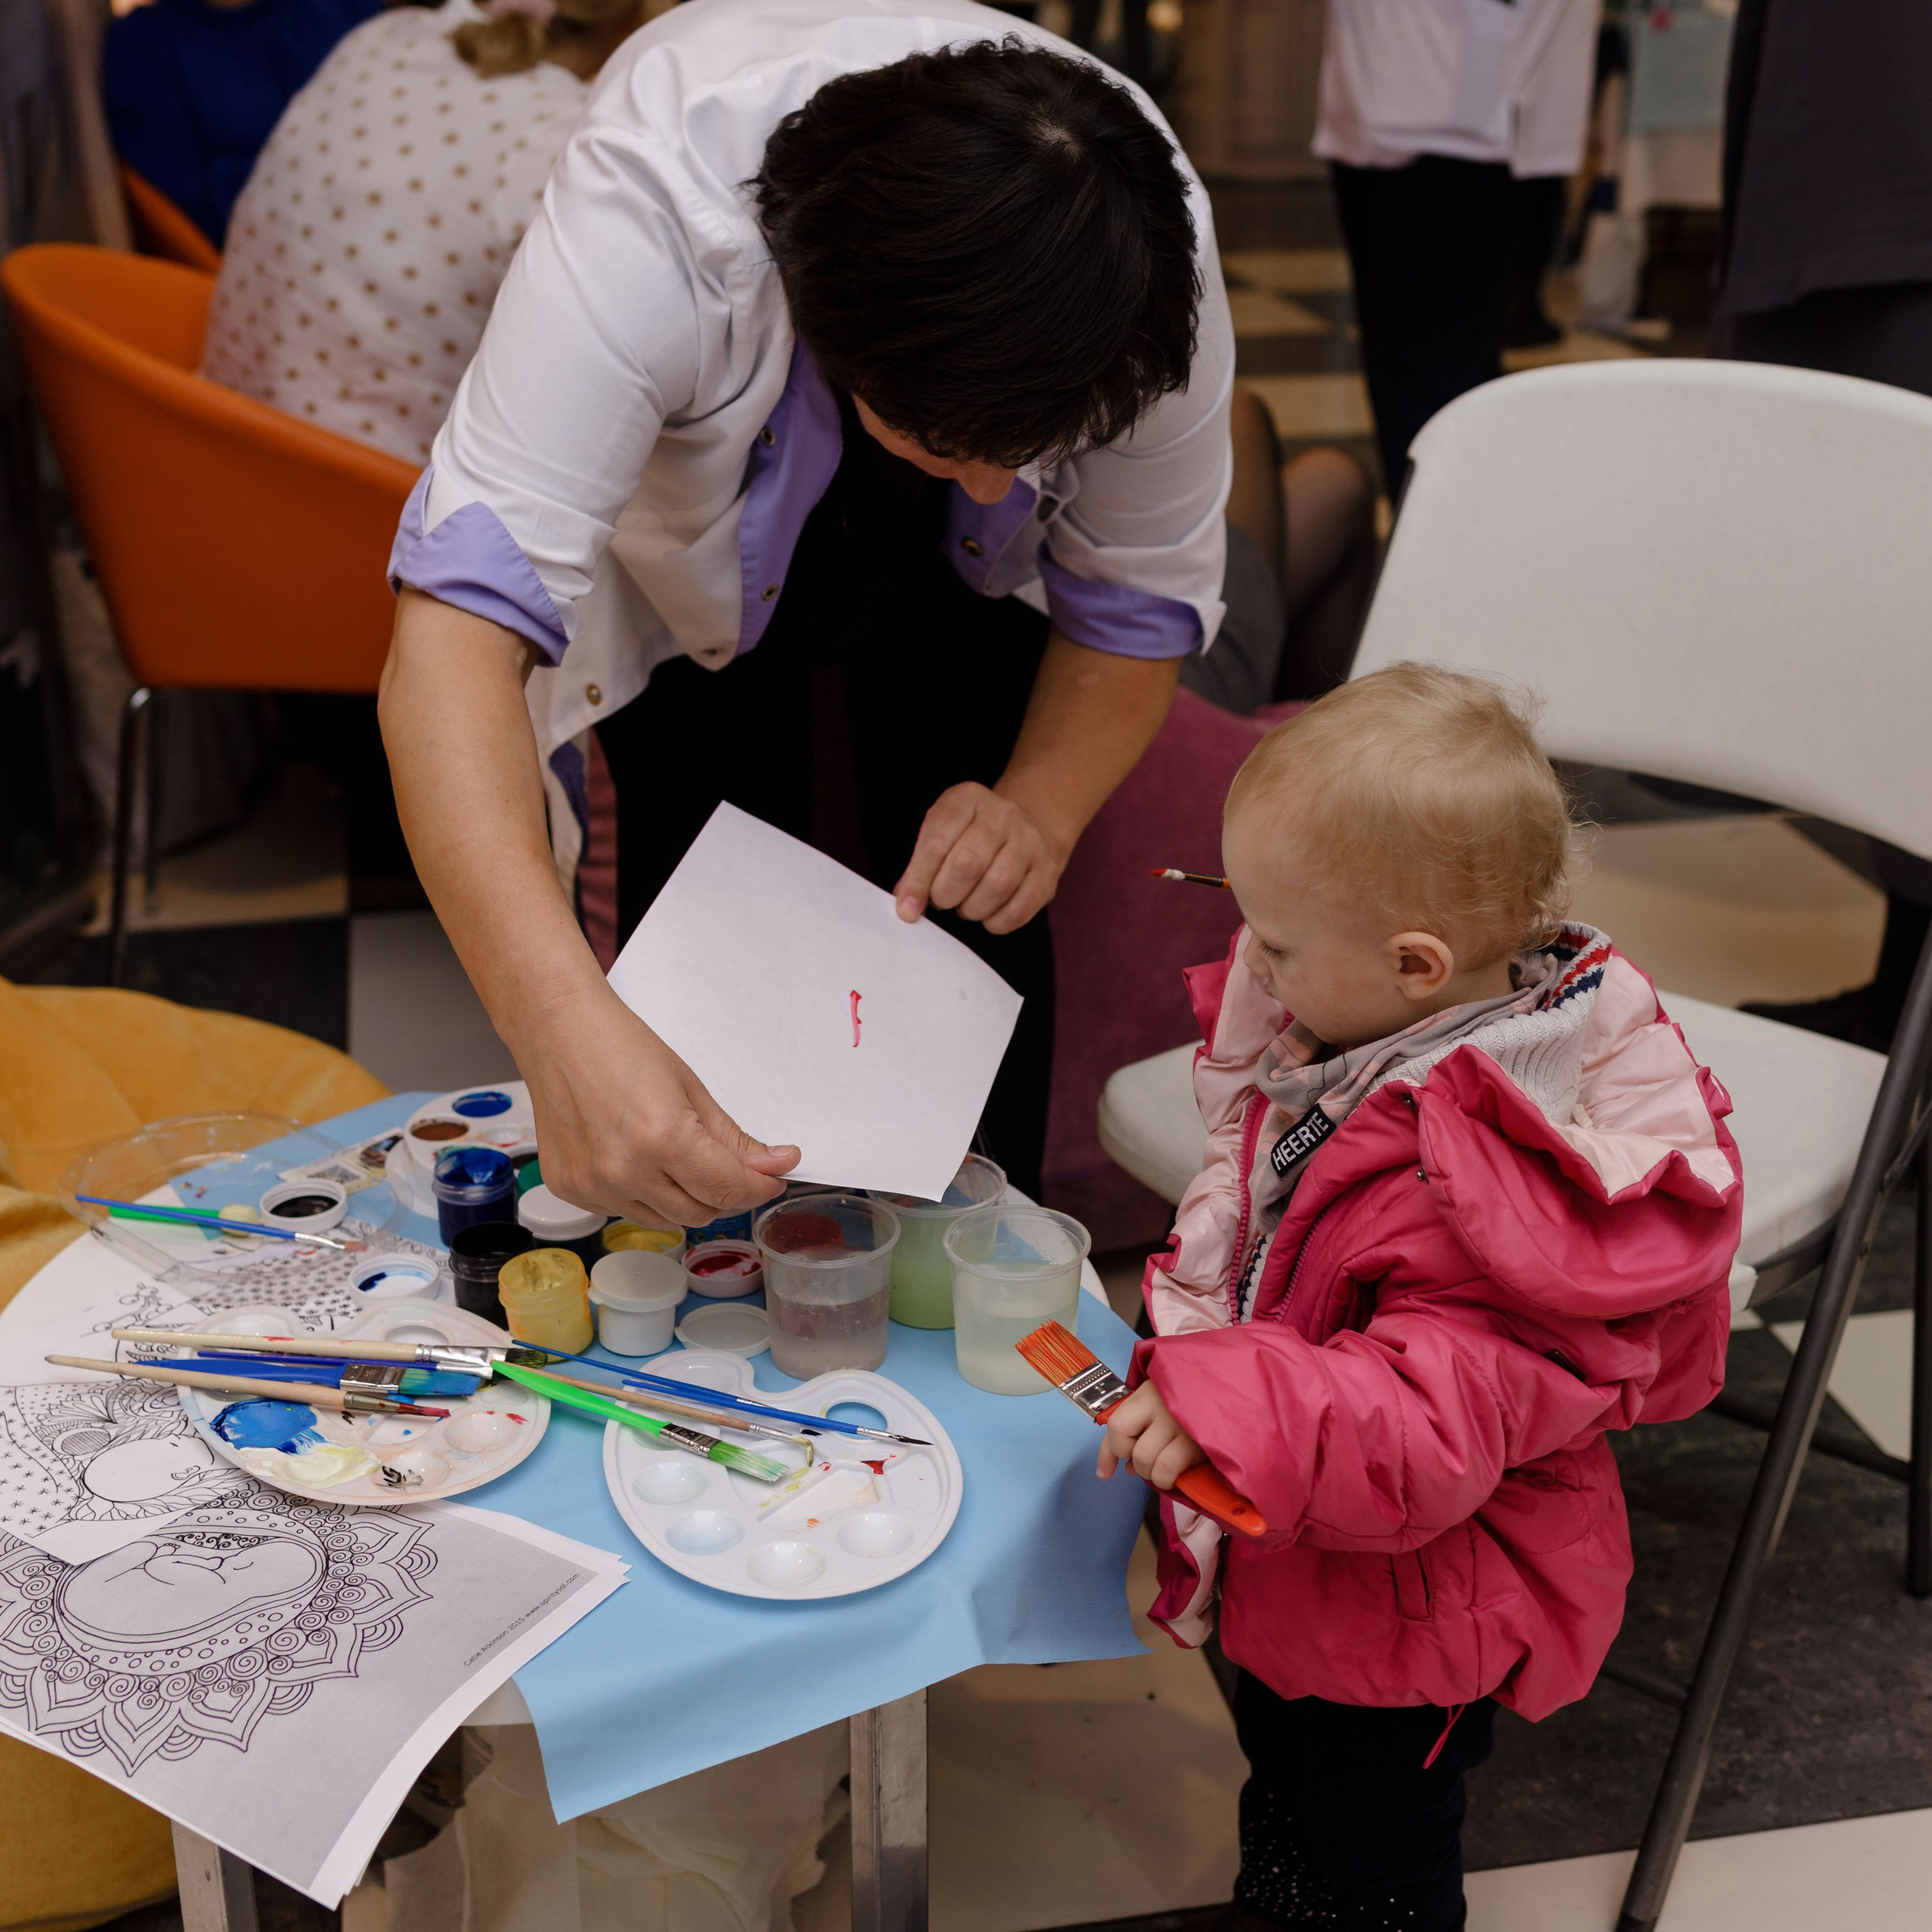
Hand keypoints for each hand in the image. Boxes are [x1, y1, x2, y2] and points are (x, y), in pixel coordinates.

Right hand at [517, 984, 798, 1226]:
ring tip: (675, 1157)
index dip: (759, 1187)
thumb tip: (777, 1165)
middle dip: (724, 1194)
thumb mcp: (691, 1089)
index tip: (772, 1178)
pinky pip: (624, 1211)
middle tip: (729, 1167)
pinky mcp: (570, 1190)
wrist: (559, 1031)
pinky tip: (636, 1159)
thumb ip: (734, 1140)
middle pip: (698, 1212)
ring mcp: (593, 1185)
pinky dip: (642, 1195)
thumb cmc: (623, 1048)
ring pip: (663, 1220)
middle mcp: (625, 1171)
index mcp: (662, 1139)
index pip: (727, 1189)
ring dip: (683, 1198)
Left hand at [892, 782, 1068, 934]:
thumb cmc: (971, 836)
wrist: (1026, 827)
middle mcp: (1002, 814)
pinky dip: (997, 922)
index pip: (937, 842)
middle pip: (968, 864)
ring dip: (972, 909)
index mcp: (967, 799)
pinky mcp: (1047, 870)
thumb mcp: (942, 834)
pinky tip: (988, 915)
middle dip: (946, 894)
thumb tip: (907, 905)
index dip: (918, 880)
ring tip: (966, 906)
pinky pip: (1020, 908)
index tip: (908, 907)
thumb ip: (920, 867)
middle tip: (943, 900)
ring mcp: (1030, 841)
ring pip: (997, 886)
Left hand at [1096, 1381, 1206, 1491]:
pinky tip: (1176, 1473)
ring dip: (1153, 1474)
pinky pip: (1168, 1470)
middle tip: (1152, 1460)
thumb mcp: (1150, 1410)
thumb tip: (1104, 1473)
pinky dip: (1166, 1479)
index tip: (1114, 1464)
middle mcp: (1162, 1405)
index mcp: (1146, 1395)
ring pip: (1148, 1461)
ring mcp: (1181, 1422)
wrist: (1224, 1396)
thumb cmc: (1182, 1406)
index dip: (1111, 1451)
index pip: (1116, 1426)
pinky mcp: (1199, 1440)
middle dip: (1139, 1465)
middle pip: (1135, 1450)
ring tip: (1164, 1467)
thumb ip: (1125, 1436)